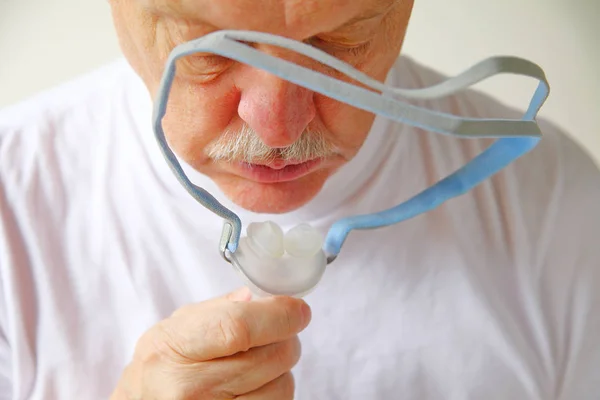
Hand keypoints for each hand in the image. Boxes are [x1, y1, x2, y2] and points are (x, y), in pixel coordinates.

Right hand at [110, 287, 310, 398]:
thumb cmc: (159, 367)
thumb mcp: (174, 328)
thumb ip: (217, 309)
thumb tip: (260, 299)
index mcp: (174, 349)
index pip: (239, 328)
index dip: (278, 316)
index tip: (298, 309)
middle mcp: (189, 388)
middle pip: (270, 357)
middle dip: (286, 338)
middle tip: (278, 332)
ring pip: (281, 386)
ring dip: (282, 369)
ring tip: (260, 362)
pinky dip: (275, 390)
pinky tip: (256, 384)